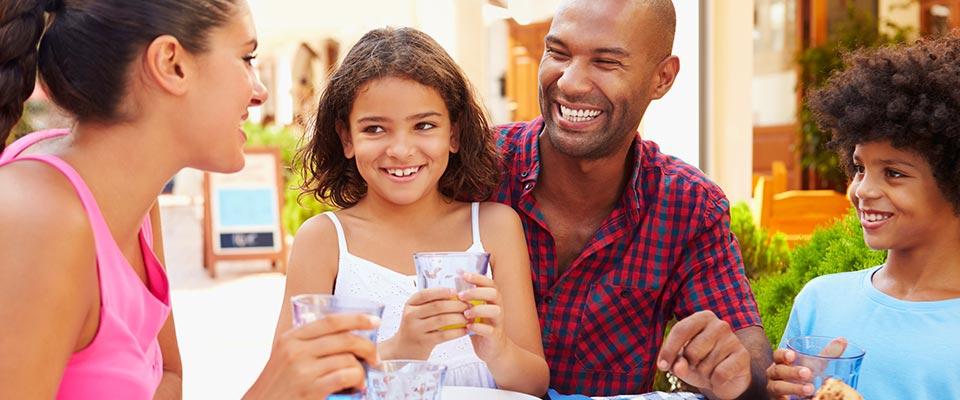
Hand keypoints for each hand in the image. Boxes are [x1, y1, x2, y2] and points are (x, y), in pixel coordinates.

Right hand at [251, 314, 378, 399]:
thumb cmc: (277, 385)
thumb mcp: (284, 356)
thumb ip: (306, 343)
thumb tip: (343, 335)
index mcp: (291, 338)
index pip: (330, 321)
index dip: (357, 318)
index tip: (374, 321)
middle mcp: (296, 351)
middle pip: (344, 339)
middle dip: (367, 346)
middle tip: (374, 357)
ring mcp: (303, 370)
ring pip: (347, 359)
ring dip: (361, 369)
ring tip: (361, 378)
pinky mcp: (311, 389)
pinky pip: (345, 376)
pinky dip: (357, 380)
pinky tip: (357, 386)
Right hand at [380, 288, 468, 359]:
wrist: (402, 349)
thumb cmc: (414, 328)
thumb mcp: (417, 313)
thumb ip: (430, 303)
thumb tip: (456, 295)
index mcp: (410, 305)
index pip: (426, 294)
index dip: (442, 291)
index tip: (455, 291)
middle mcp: (411, 315)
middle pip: (437, 306)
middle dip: (456, 305)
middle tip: (468, 306)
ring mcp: (416, 329)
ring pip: (442, 320)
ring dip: (459, 318)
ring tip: (468, 318)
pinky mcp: (424, 342)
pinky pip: (444, 335)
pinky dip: (457, 332)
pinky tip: (464, 330)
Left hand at [459, 272, 508, 361]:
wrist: (493, 349)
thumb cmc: (481, 326)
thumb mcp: (474, 309)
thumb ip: (467, 297)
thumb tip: (453, 279)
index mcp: (492, 299)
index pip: (489, 283)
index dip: (478, 278)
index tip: (464, 275)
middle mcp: (497, 307)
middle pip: (494, 293)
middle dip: (477, 292)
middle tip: (461, 295)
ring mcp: (498, 322)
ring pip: (495, 310)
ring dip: (479, 310)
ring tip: (466, 313)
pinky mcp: (495, 336)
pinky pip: (490, 330)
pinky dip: (478, 327)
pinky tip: (468, 326)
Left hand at [657, 311, 750, 399]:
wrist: (725, 379)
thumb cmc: (699, 364)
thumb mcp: (683, 363)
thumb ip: (677, 363)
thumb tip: (678, 366)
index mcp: (702, 318)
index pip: (680, 330)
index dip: (668, 350)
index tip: (662, 366)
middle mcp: (719, 324)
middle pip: (692, 350)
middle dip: (690, 364)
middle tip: (697, 365)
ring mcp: (733, 339)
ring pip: (705, 364)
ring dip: (704, 373)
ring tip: (709, 369)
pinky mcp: (743, 356)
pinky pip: (720, 374)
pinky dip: (715, 381)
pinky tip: (720, 376)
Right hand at [766, 337, 846, 398]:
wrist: (799, 395)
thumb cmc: (805, 376)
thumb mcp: (816, 365)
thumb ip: (828, 353)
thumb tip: (843, 340)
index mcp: (782, 362)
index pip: (778, 355)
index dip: (783, 355)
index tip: (793, 356)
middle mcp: (775, 375)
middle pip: (778, 370)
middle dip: (792, 372)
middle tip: (808, 374)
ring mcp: (774, 388)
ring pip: (778, 387)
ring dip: (793, 388)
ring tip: (810, 390)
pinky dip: (787, 399)